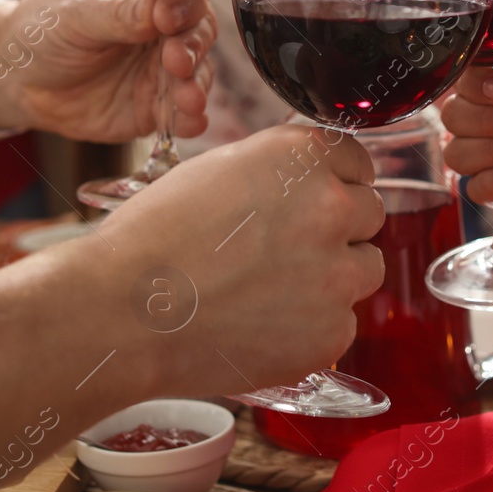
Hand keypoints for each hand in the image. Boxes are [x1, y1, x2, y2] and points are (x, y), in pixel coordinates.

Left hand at [0, 0, 214, 141]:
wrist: (16, 79)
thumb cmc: (43, 30)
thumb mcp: (78, 13)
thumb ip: (124, 13)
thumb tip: (166, 6)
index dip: (186, 4)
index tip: (170, 19)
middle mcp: (162, 29)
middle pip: (199, 32)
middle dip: (193, 47)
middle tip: (176, 60)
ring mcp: (160, 69)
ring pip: (197, 74)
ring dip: (198, 86)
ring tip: (188, 98)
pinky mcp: (154, 106)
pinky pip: (181, 113)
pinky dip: (190, 119)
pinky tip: (189, 121)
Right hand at [91, 124, 385, 394]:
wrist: (123, 313)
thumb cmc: (154, 239)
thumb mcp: (219, 172)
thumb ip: (278, 173)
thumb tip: (306, 186)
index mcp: (301, 157)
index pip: (356, 161)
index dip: (333, 182)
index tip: (314, 200)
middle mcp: (331, 209)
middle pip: (370, 213)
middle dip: (337, 229)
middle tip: (288, 249)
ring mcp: (336, 275)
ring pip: (365, 270)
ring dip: (334, 276)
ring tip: (274, 289)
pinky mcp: (329, 334)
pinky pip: (342, 324)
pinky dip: (313, 327)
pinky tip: (264, 325)